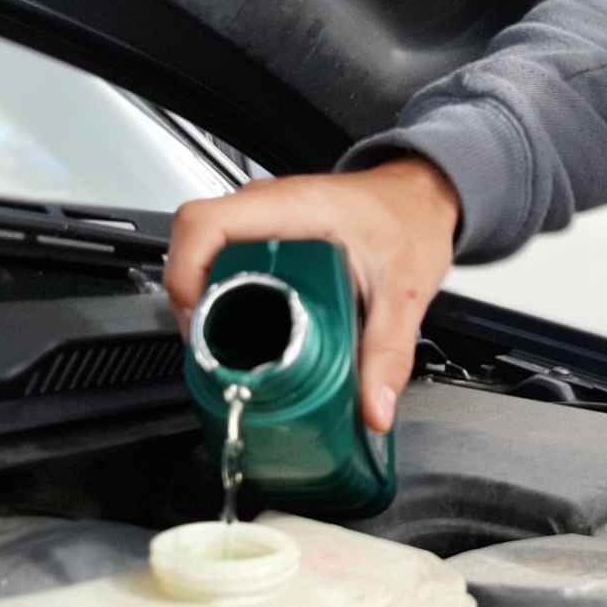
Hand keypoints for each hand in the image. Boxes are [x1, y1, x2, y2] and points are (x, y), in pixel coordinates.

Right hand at [165, 156, 460, 431]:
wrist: (422, 198)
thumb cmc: (412, 222)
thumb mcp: (404, 295)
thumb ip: (388, 355)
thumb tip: (373, 408)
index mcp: (294, 210)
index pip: (205, 224)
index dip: (185, 272)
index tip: (197, 320)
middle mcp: (269, 206)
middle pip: (194, 242)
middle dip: (192, 299)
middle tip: (212, 346)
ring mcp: (263, 215)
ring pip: (206, 249)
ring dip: (206, 296)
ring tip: (223, 342)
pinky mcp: (267, 230)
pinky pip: (225, 253)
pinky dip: (222, 289)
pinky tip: (241, 323)